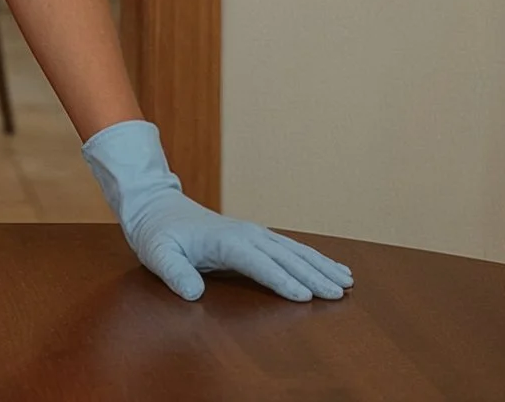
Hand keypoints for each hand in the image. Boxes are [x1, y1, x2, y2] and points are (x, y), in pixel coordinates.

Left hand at [81, 119, 352, 302]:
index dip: (282, 280)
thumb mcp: (158, 254)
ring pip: (295, 250)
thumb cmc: (156, 234)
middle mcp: (247, 234)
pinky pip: (291, 248)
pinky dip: (314, 257)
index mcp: (227, 240)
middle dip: (314, 275)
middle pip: (286, 256)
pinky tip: (332, 267)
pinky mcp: (256, 236)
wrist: (156, 207)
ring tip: (348, 282)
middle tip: (339, 294)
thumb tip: (193, 293)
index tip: (305, 297)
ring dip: (321, 265)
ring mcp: (254, 233)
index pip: (259, 263)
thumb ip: (175, 273)